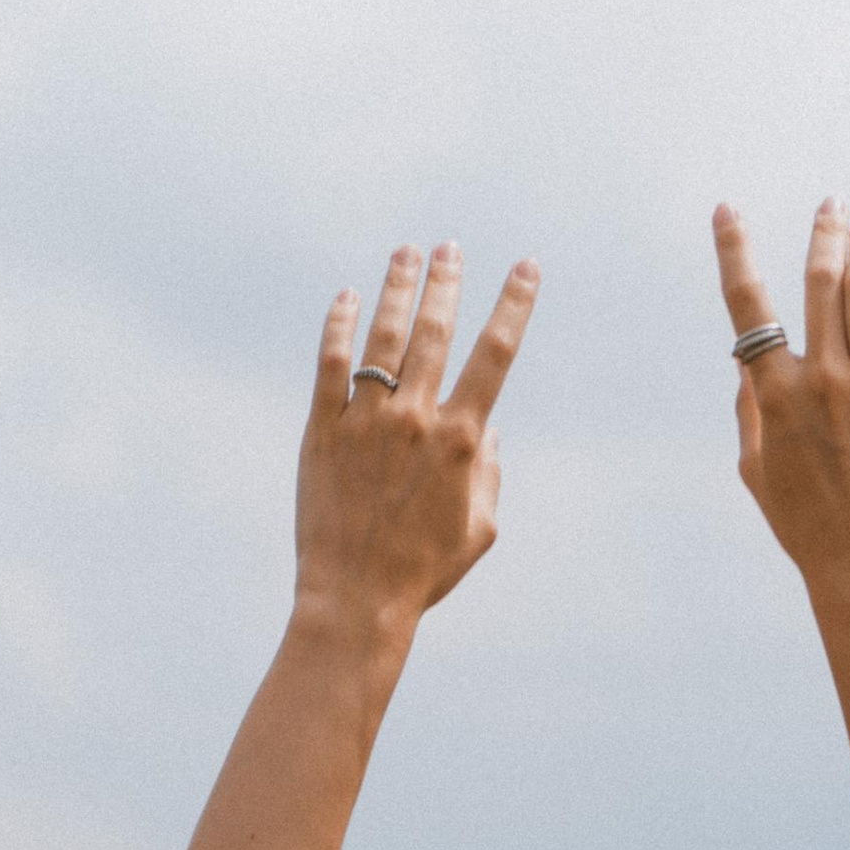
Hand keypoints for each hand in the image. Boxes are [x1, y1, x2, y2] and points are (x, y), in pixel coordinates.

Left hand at [294, 244, 540, 645]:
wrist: (356, 601)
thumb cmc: (423, 573)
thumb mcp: (479, 531)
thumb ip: (490, 474)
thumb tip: (489, 431)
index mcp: (461, 442)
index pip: (495, 356)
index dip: (514, 305)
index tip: (526, 268)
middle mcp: (415, 420)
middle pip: (435, 331)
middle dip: (446, 282)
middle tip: (449, 248)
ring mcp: (366, 422)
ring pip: (383, 337)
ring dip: (397, 289)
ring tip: (405, 253)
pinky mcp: (323, 431)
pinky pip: (331, 364)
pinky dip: (339, 326)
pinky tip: (346, 299)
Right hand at [712, 201, 849, 621]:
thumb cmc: (806, 526)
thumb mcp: (757, 471)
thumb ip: (749, 409)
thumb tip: (745, 361)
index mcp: (776, 396)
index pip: (748, 308)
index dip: (733, 251)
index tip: (726, 211)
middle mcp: (823, 380)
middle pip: (819, 282)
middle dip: (823, 232)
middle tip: (831, 206)